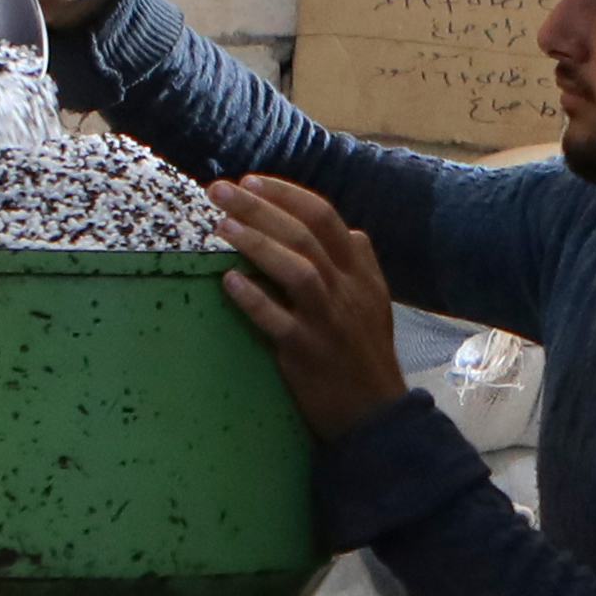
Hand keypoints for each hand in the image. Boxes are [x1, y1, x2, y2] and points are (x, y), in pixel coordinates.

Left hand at [209, 176, 412, 440]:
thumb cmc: (366, 355)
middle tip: (219, 189)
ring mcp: (328, 321)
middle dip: (259, 206)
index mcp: (360, 272)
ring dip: (257, 244)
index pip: (325, 217)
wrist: (376, 414)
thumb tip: (348, 230)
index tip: (250, 181)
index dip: (286, 195)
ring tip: (220, 227)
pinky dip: (254, 299)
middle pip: (304, 234)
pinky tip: (229, 281)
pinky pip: (279, 321)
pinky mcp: (309, 353)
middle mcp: (346, 289)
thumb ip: (360, 264)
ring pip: (297, 270)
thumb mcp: (375, 302)